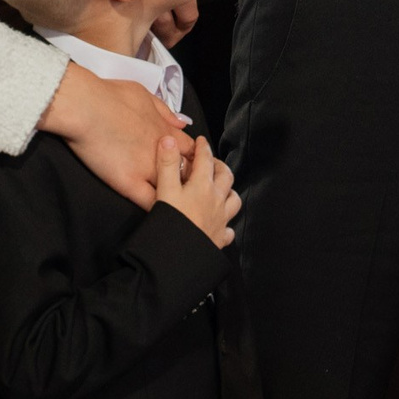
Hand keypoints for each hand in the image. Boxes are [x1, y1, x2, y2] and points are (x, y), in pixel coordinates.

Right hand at [43, 65, 192, 206]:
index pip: (191, 151)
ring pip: (171, 190)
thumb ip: (165, 112)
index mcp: (166, 132)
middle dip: (186, 181)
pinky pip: (149, 202)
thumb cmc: (110, 96)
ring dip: (173, 196)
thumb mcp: (145, 95)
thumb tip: (180, 122)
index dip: (191, 160)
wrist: (85, 106)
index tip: (186, 165)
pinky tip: (156, 214)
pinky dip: (155, 208)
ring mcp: (147, 169)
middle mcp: (162, 153)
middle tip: (181, 188)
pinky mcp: (129, 182)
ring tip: (170, 204)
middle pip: (186, 174)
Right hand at [155, 132, 239, 247]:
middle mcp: (216, 201)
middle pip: (225, 177)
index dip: (203, 148)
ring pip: (234, 200)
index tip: (201, 141)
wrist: (177, 259)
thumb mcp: (165, 190)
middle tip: (211, 163)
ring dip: (228, 191)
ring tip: (220, 189)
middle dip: (219, 166)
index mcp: (202, 186)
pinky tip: (220, 223)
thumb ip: (167, 164)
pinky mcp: (219, 239)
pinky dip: (226, 223)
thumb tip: (169, 140)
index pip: (206, 160)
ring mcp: (221, 221)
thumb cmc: (170, 223)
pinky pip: (229, 229)